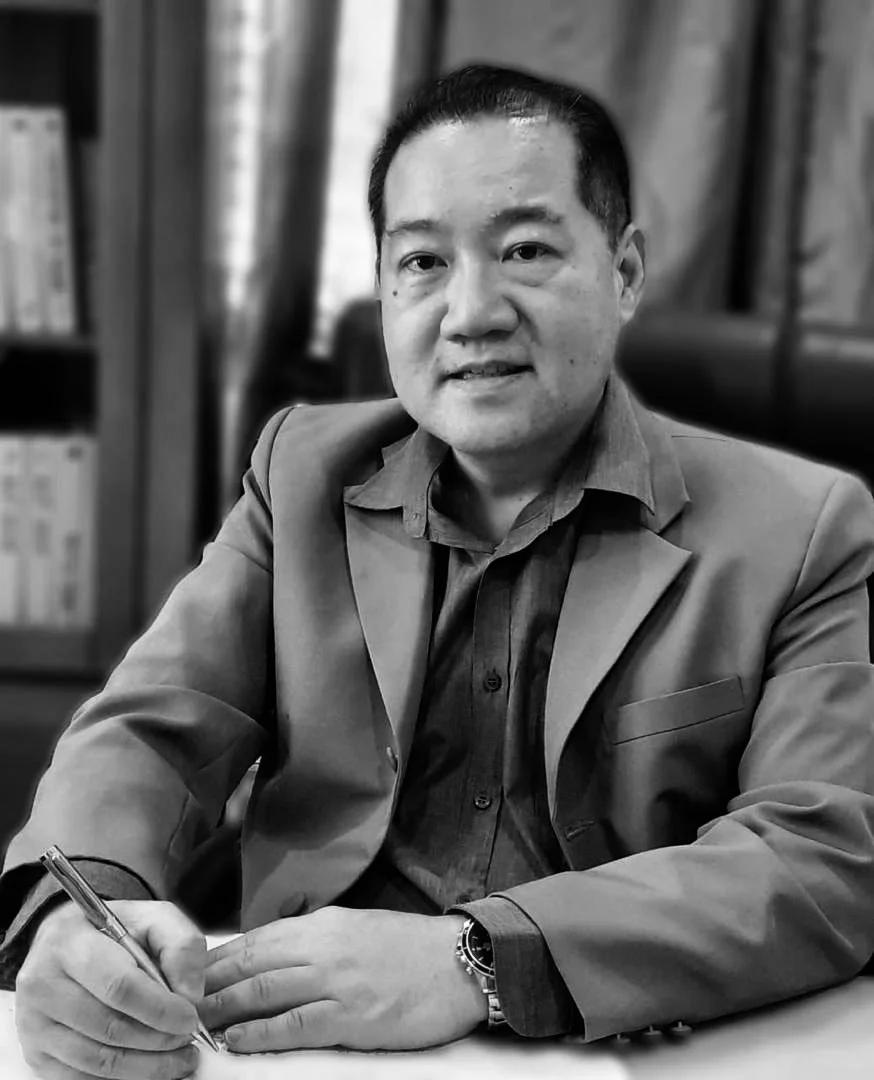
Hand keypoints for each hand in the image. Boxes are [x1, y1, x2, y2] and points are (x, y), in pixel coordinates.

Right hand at [15, 898, 205, 1079]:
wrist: (65, 943)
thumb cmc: (112, 932)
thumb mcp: (153, 918)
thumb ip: (181, 946)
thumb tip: (190, 994)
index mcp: (69, 943)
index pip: (118, 985)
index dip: (160, 1008)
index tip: (190, 1018)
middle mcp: (42, 984)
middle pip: (109, 1028)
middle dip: (158, 1039)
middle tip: (188, 1039)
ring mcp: (34, 1024)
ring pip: (97, 1060)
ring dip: (146, 1066)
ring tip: (178, 1057)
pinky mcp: (36, 1054)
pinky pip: (82, 1078)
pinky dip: (123, 1077)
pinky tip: (149, 1066)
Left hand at [201, 907, 487, 1051]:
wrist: (459, 961)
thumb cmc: (408, 948)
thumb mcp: (355, 928)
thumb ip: (315, 939)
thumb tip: (272, 954)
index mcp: (322, 924)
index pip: (254, 940)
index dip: (216, 960)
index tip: (186, 975)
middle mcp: (322, 947)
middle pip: (250, 964)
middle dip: (208, 984)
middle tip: (173, 1000)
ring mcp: (337, 980)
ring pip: (264, 991)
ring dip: (223, 1008)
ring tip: (192, 1022)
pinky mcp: (353, 1015)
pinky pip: (297, 1023)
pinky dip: (261, 1032)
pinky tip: (237, 1039)